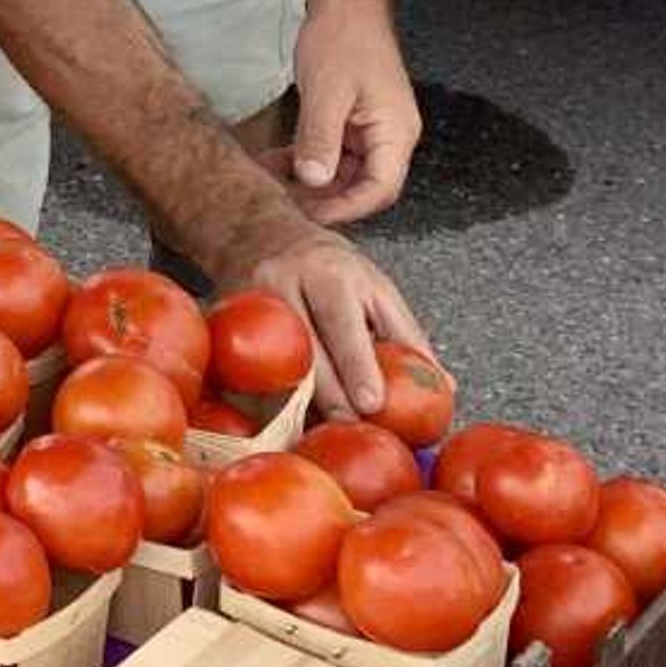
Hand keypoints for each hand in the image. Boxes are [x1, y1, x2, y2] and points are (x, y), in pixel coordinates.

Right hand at [236, 225, 427, 417]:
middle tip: (352, 428)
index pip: (342, 322)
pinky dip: (264, 399)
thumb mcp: (376, 289)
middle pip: (303, 349)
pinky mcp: (221, 319)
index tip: (373, 403)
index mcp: (327, 273)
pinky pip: (242, 368)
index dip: (357, 365)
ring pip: (269, 363)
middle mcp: (281, 283)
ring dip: (296, 404)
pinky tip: (283, 420)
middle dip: (329, 396)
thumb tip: (444, 386)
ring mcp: (244, 301)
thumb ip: (407, 336)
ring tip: (321, 433)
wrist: (258, 233)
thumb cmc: (330, 268)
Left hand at [281, 0, 420, 227]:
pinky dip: (305, 160)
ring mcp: (370, 130)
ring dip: (310, 181)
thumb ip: (321, 138)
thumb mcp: (327, 91)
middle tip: (283, 206)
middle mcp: (388, 137)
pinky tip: (274, 164)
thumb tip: (314, 181)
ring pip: (342, 172)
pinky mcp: (351, 122)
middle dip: (324, 199)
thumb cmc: (345, 39)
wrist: (345, 5)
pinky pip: (331, 153)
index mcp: (395, 133)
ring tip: (272, 186)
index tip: (311, 217)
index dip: (347, 209)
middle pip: (361, 186)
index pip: (380, 189)